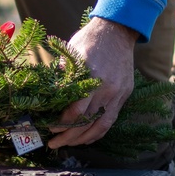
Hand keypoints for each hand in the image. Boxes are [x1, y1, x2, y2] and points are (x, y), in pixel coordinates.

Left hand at [48, 16, 137, 149]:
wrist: (117, 31)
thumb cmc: (90, 40)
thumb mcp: (71, 53)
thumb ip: (62, 76)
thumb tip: (50, 96)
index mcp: (91, 78)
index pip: (76, 112)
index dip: (62, 123)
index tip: (50, 128)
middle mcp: (106, 89)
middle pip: (87, 123)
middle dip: (68, 137)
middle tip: (54, 144)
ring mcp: (117, 93)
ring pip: (101, 126)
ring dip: (83, 139)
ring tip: (69, 144)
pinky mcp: (124, 95)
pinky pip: (111, 119)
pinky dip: (98, 132)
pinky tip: (88, 138)